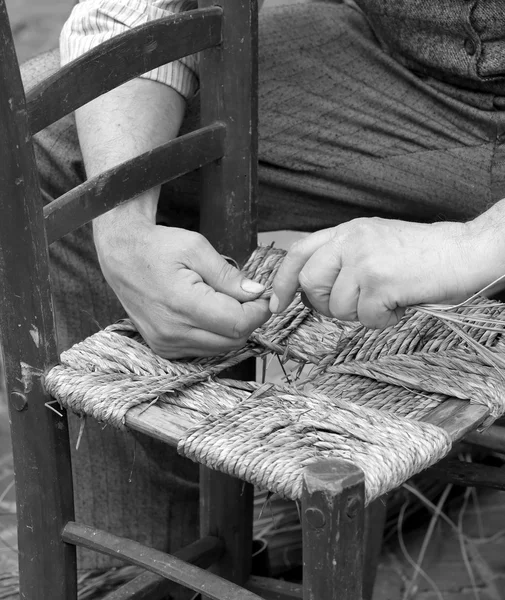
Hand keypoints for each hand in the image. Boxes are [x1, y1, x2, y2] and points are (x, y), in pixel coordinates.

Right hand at [94, 219, 269, 357]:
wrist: (121, 256)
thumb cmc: (158, 247)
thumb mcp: (197, 249)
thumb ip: (229, 275)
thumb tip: (256, 293)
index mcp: (182, 304)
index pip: (238, 323)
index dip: (259, 312)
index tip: (263, 297)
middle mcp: (173, 331)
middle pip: (233, 340)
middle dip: (248, 320)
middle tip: (248, 297)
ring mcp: (166, 343)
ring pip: (220, 348)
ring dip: (232, 329)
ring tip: (226, 302)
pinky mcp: (163, 348)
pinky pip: (203, 349)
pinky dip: (215, 335)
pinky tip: (209, 313)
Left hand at [270, 217, 489, 328]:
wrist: (464, 253)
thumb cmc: (422, 255)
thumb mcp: (374, 243)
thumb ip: (342, 259)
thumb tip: (315, 291)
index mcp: (347, 231)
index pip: (299, 252)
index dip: (283, 280)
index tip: (277, 302)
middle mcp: (351, 240)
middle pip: (311, 283)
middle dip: (327, 304)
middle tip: (356, 304)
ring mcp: (364, 260)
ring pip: (338, 307)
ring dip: (361, 314)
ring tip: (387, 299)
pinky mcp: (380, 281)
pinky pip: (365, 318)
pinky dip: (383, 320)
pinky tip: (399, 305)